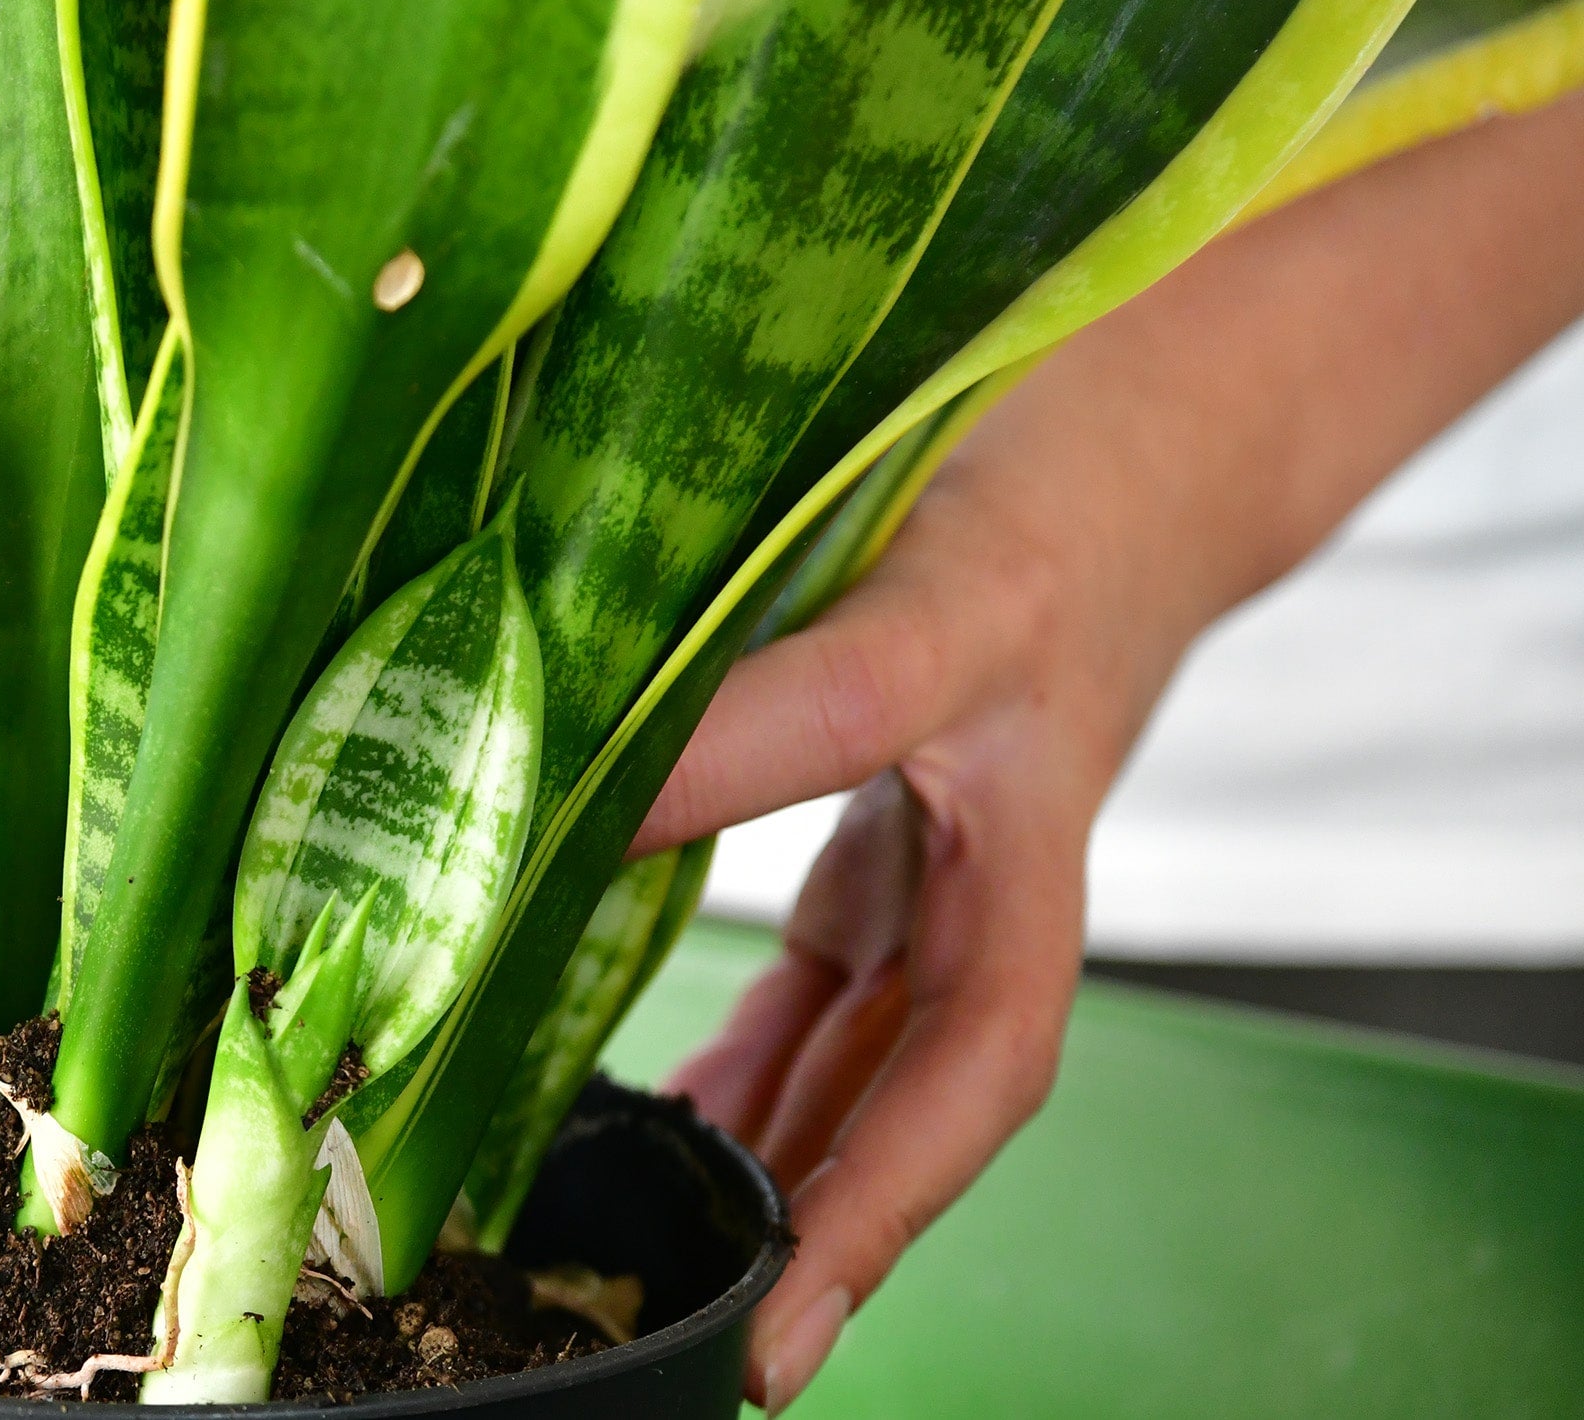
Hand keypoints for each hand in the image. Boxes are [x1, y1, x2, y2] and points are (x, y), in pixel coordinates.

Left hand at [630, 87, 1583, 1410]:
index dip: (874, 1209)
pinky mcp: (890, 813)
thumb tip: (602, 793)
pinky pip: (825, 966)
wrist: (1133, 409)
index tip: (769, 1320)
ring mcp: (938, 853)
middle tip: (707, 1336)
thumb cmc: (1063, 486)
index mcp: (1030, 864)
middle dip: (817, 1222)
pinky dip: (753, 1040)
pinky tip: (665, 1091)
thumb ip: (793, 701)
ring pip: (858, 1044)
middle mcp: (986, 883)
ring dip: (767, 1140)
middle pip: (911, 1101)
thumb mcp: (936, 596)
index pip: (963, 1074)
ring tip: (644, 1228)